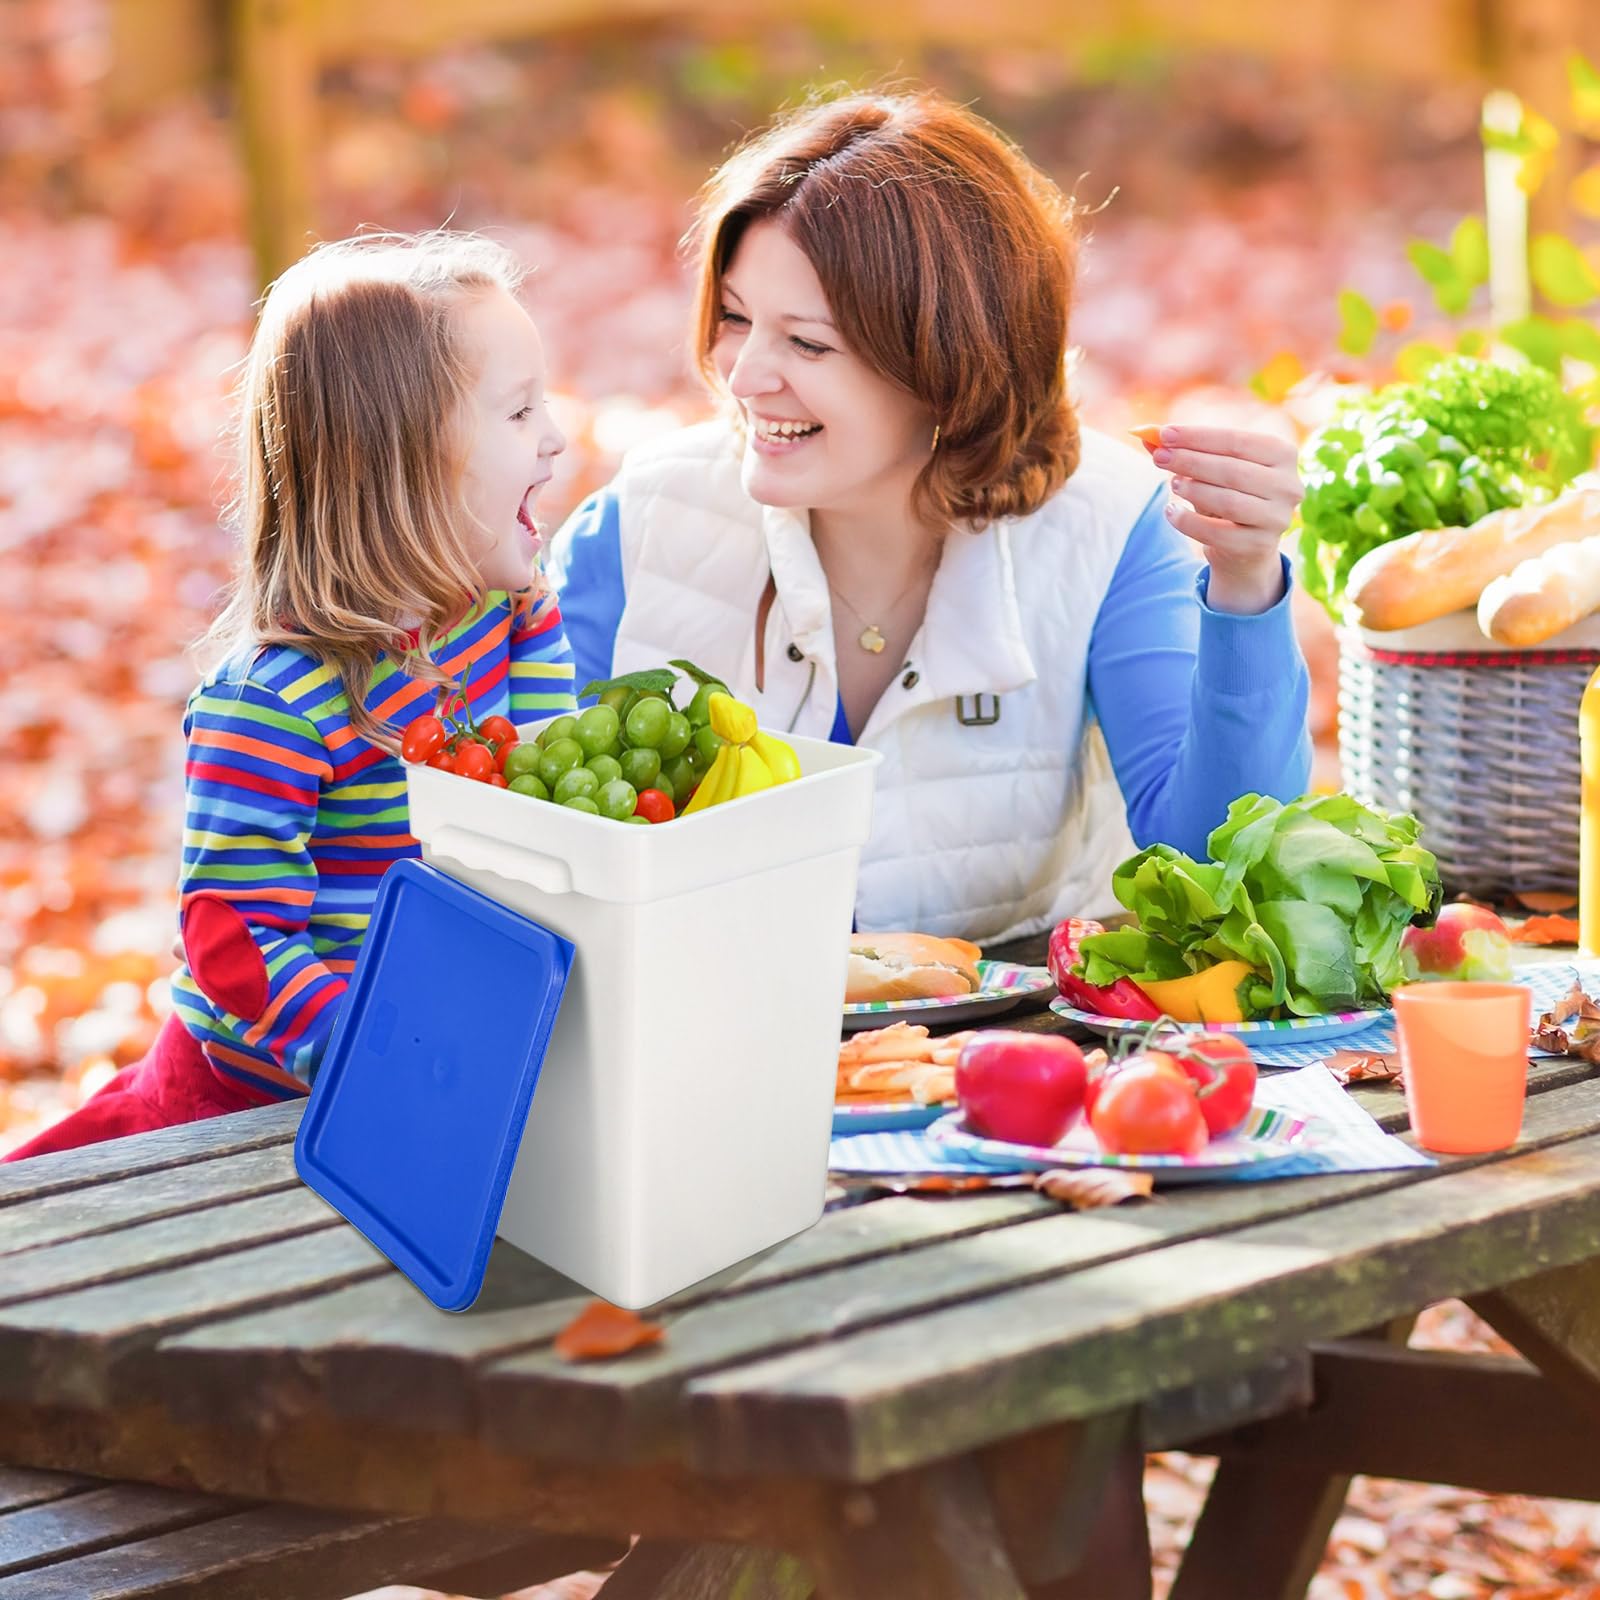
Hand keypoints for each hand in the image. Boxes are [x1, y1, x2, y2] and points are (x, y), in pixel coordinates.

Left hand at [1152, 425, 1300, 614]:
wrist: (1243, 545)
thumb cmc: (1227, 494)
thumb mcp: (1210, 469)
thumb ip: (1184, 450)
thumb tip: (1146, 435)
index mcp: (1283, 454)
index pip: (1238, 440)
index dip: (1198, 436)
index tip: (1163, 433)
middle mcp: (1288, 485)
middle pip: (1232, 470)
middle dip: (1191, 461)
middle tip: (1159, 458)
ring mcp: (1277, 517)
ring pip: (1229, 501)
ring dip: (1194, 490)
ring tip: (1172, 484)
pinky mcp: (1260, 545)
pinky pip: (1218, 533)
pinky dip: (1189, 522)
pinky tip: (1171, 512)